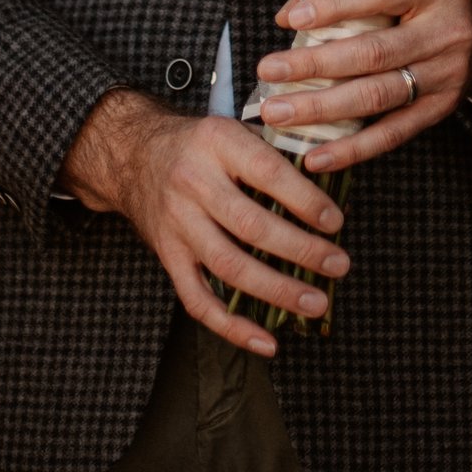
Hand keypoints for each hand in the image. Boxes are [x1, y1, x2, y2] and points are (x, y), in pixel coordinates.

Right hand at [62, 90, 349, 357]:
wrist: (132, 155)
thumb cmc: (199, 145)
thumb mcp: (232, 130)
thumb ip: (274, 153)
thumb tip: (330, 191)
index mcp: (216, 143)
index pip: (267, 172)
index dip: (304, 199)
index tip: (335, 221)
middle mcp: (193, 183)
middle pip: (250, 225)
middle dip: (301, 250)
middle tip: (338, 264)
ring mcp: (177, 223)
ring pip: (229, 266)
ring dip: (277, 290)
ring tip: (316, 302)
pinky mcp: (168, 256)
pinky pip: (198, 299)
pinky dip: (232, 327)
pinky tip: (267, 342)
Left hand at [255, 0, 471, 172]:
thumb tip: (287, 17)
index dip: (335, 5)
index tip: (292, 20)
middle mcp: (445, 31)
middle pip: (373, 52)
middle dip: (315, 65)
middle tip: (269, 72)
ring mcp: (446, 75)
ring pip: (378, 96)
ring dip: (322, 108)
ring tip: (278, 113)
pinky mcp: (442, 109)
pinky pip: (393, 134)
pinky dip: (352, 149)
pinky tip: (316, 157)